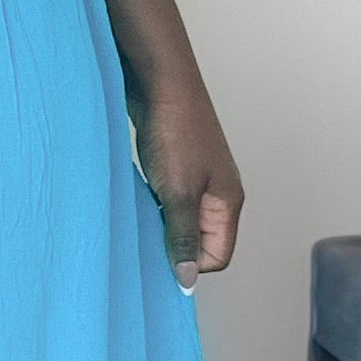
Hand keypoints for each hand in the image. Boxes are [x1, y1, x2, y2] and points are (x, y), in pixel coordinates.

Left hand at [127, 62, 242, 288]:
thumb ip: (182, 238)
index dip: (190, 264)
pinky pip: (167, 198)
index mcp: (228, 202)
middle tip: (143, 242)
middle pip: (201, 240)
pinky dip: (151, 204)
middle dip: (173, 246)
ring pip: (181, 218)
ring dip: (159, 224)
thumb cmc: (175, 131)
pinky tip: (133, 198)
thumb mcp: (178, 194)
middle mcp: (217, 192)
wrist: (158, 80)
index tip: (159, 259)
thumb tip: (187, 280)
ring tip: (136, 218)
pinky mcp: (177, 164)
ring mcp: (197, 177)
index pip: (218, 256)